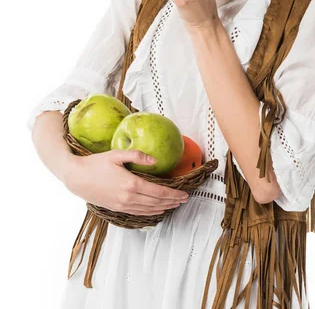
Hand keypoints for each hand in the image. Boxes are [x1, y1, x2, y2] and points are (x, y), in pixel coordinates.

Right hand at [64, 149, 188, 215]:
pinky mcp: (117, 208)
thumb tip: (155, 159)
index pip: (159, 192)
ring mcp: (123, 205)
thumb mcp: (116, 154)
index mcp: (131, 184)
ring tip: (174, 205)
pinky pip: (138, 213)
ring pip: (149, 210)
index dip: (173, 194)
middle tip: (184, 200)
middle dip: (172, 201)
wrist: (76, 178)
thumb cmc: (96, 164)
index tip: (184, 193)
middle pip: (156, 202)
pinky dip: (150, 212)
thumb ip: (137, 155)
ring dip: (163, 208)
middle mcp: (129, 198)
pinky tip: (156, 210)